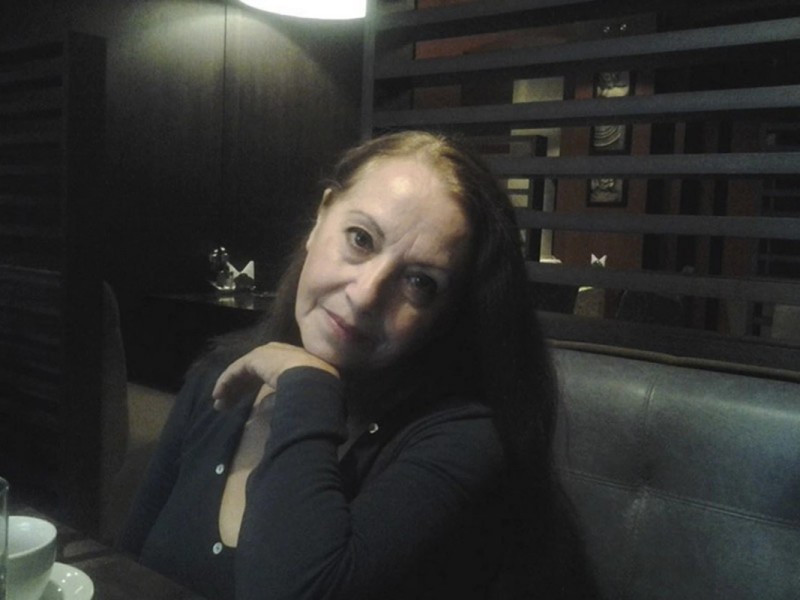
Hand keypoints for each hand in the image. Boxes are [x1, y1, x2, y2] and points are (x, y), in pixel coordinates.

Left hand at [212, 342, 338, 409]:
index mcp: (293, 361)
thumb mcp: (302, 392)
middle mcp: (279, 353)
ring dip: (230, 386)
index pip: (268, 372)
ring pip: (242, 370)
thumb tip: (274, 406)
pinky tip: (218, 395)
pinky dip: (226, 382)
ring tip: (219, 403)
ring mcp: (267, 353)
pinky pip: (236, 369)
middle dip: (240, 388)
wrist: (312, 378)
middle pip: (253, 371)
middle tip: (228, 404)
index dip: (255, 387)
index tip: (248, 403)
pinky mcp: (255, 358)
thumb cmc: (314, 390)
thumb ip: (289, 395)